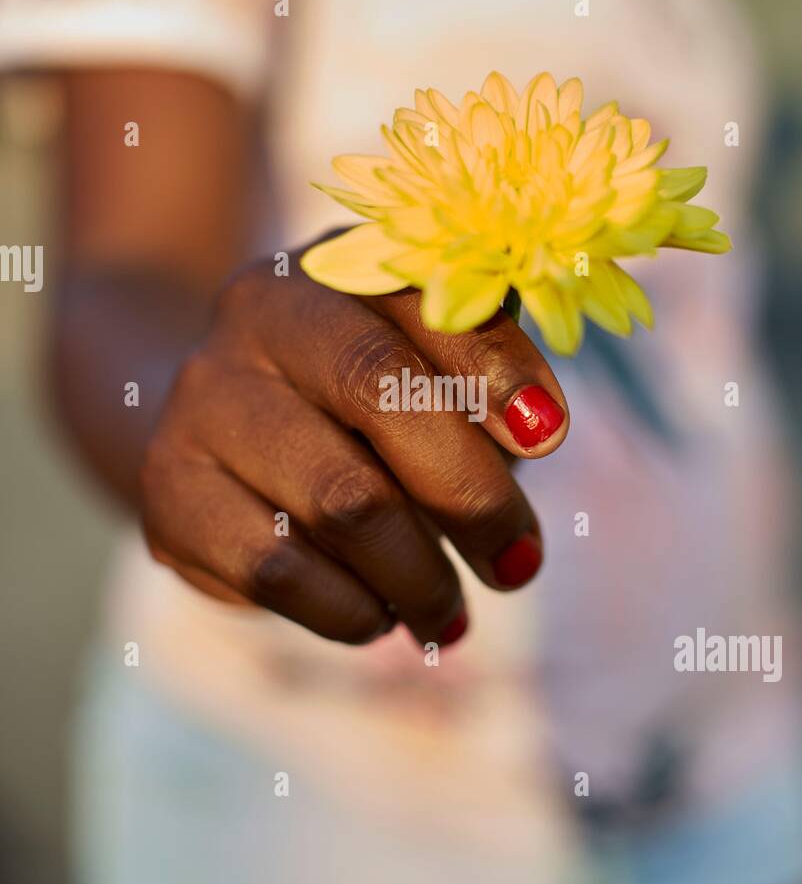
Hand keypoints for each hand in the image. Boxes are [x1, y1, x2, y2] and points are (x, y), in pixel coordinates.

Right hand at [140, 242, 568, 648]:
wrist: (211, 432)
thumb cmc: (354, 402)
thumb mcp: (423, 364)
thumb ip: (483, 374)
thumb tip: (538, 431)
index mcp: (336, 268)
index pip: (425, 301)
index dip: (494, 368)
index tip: (549, 438)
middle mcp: (257, 318)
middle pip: (379, 394)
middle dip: (472, 494)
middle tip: (519, 564)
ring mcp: (203, 404)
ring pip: (338, 499)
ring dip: (418, 575)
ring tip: (449, 614)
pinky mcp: (170, 493)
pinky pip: (278, 569)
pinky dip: (349, 609)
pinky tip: (375, 615)